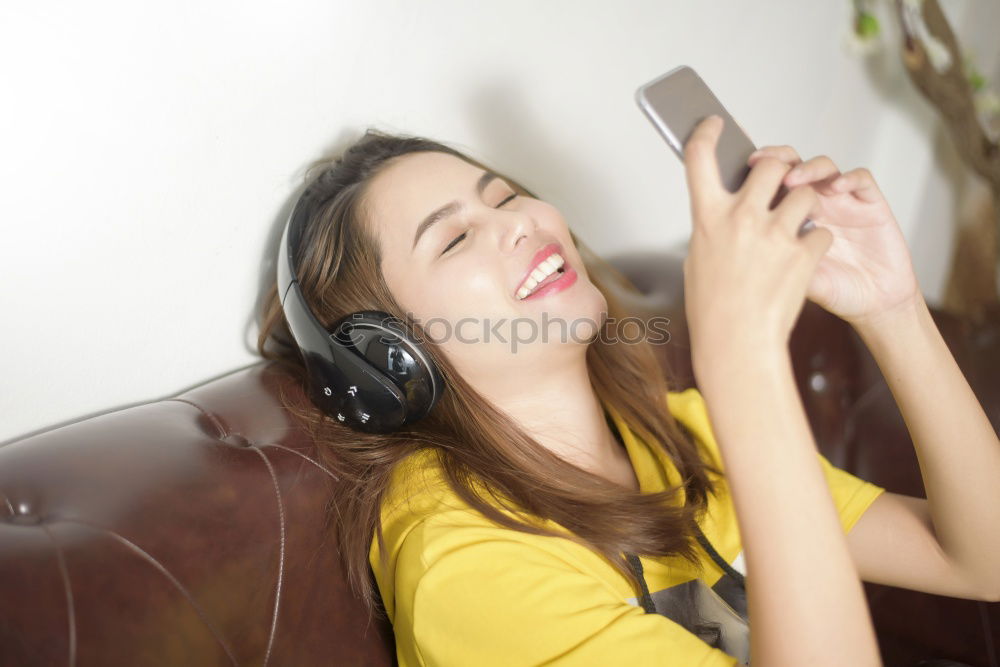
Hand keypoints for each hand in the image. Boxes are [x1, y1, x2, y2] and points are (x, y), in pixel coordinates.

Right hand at [681, 115, 833, 368]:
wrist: (737, 344)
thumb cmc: (713, 308)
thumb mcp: (699, 259)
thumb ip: (715, 227)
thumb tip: (726, 208)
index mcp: (708, 218)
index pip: (700, 156)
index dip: (706, 133)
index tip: (714, 124)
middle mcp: (742, 218)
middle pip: (770, 164)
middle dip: (780, 167)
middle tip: (781, 179)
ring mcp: (776, 234)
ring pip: (805, 194)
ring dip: (805, 205)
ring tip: (797, 226)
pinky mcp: (804, 253)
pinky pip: (820, 233)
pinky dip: (816, 243)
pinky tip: (804, 260)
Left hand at [746, 144, 920, 326]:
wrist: (873, 304)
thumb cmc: (834, 292)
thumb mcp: (795, 281)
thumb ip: (774, 261)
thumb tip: (739, 253)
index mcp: (790, 218)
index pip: (770, 184)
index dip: (755, 174)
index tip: (738, 172)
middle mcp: (815, 204)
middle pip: (793, 165)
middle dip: (777, 159)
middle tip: (762, 163)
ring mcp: (842, 201)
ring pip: (824, 167)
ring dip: (808, 168)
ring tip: (793, 179)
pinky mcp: (870, 204)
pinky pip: (861, 179)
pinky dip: (849, 178)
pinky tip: (837, 187)